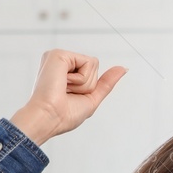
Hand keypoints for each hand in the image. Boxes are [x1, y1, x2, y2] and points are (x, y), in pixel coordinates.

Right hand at [8, 50, 125, 145]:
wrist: (50, 118)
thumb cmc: (65, 114)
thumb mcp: (91, 97)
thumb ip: (106, 82)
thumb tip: (123, 68)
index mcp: (65, 71)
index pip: (92, 72)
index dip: (89, 88)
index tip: (70, 96)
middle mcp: (60, 61)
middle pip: (94, 67)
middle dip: (87, 85)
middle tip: (68, 93)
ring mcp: (58, 56)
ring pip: (93, 64)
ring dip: (84, 83)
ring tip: (65, 88)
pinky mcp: (59, 54)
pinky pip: (88, 63)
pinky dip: (81, 79)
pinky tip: (64, 83)